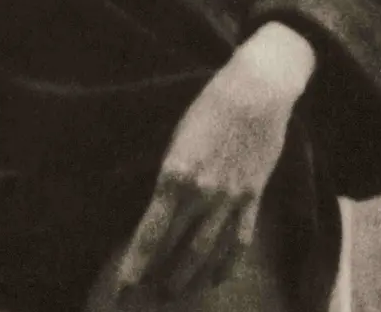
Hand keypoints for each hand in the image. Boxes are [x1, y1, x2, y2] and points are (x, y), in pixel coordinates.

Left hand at [102, 24, 316, 307]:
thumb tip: (155, 204)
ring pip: (208, 250)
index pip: (149, 233)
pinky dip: (229, 262)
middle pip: (176, 248)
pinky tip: (217, 278)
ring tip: (175, 292)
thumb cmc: (210, 105)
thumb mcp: (176, 137)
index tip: (122, 287)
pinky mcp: (253, 195)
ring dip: (190, 275)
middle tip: (143, 296)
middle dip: (157, 276)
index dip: (134, 264)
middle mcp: (202, 193)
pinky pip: (241, 238)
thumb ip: (168, 175)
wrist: (258, 89)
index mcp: (174, 176)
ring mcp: (231, 197)